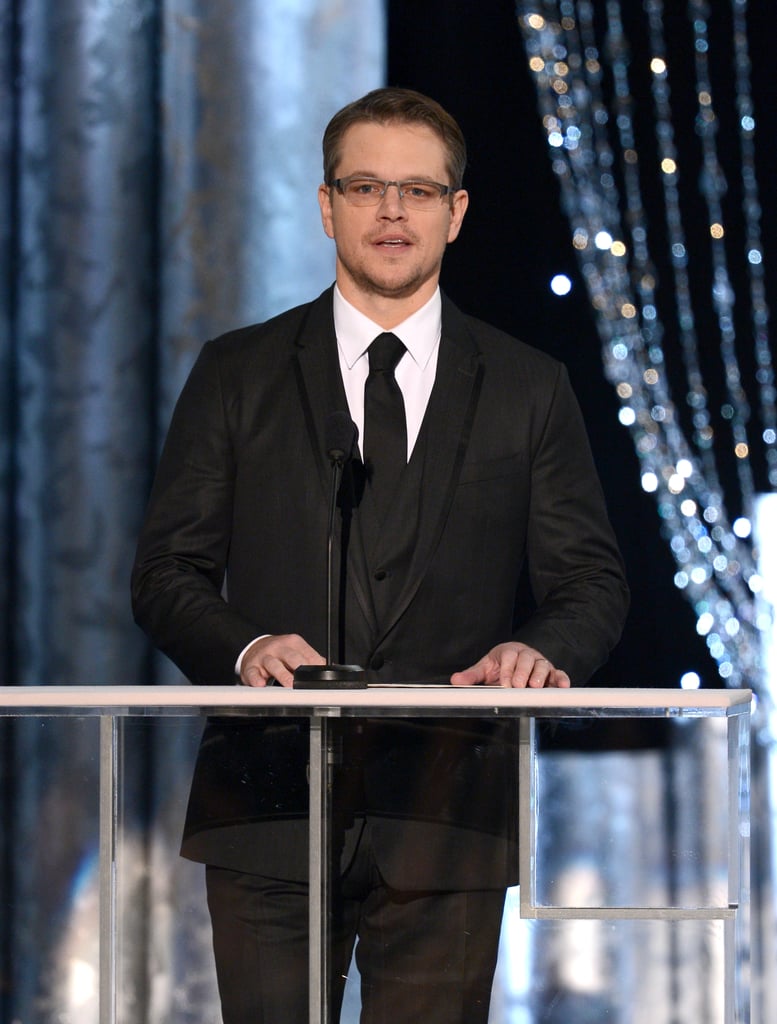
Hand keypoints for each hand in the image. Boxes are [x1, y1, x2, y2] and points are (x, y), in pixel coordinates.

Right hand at [240, 634, 324, 687]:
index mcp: (293, 642)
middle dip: (300, 668)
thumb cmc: (280, 652)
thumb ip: (311, 659)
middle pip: (292, 656)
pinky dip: (256, 679)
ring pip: (273, 664)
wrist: (255, 648)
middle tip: (306, 680)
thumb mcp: (296, 650)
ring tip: (289, 685)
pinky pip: (253, 673)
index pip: (307, 653)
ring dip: (282, 675)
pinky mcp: (251, 666)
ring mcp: (264, 656)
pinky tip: (261, 684)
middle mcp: (278, 647)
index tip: (320, 676)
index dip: (315, 665)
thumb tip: (329, 668)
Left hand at [450, 642, 570, 688]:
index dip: (507, 670)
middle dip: (522, 674)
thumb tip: (455, 680)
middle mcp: (526, 655)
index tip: (504, 684)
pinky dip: (562, 679)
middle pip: (526, 660)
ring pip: (543, 666)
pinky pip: (559, 674)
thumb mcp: (486, 668)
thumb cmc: (501, 665)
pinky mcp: (552, 672)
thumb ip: (472, 675)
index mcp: (509, 651)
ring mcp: (540, 663)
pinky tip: (563, 686)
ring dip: (540, 676)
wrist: (517, 659)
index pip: (509, 657)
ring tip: (535, 687)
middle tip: (518, 686)